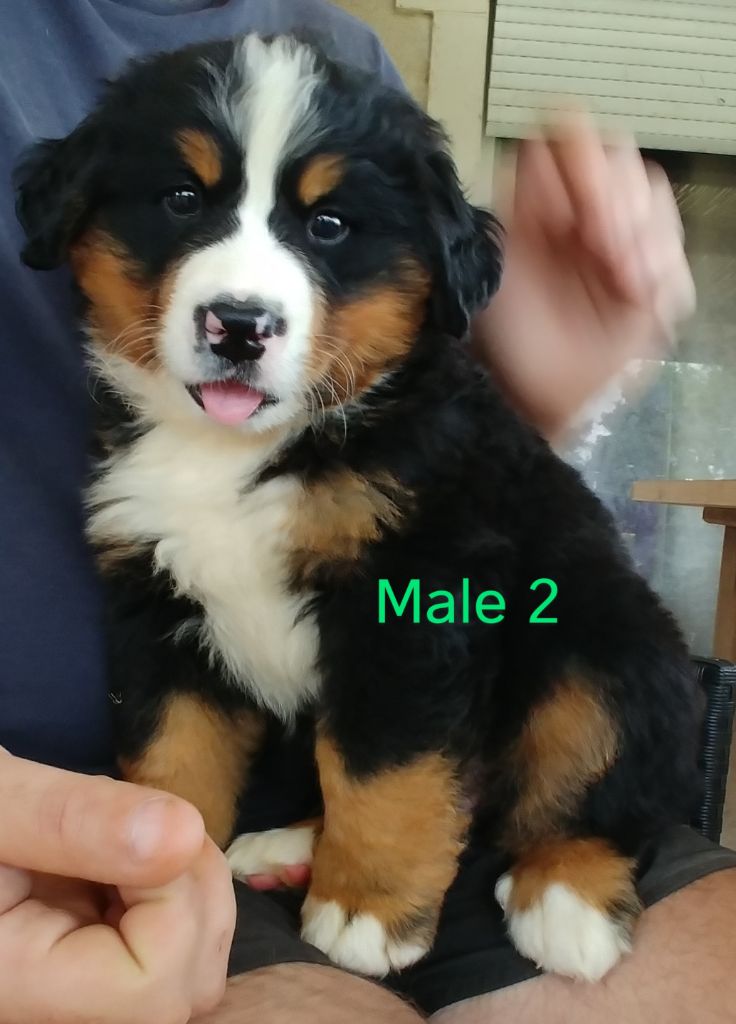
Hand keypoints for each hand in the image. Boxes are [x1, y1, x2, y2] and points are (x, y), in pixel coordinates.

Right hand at [0, 749, 234, 1023]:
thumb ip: (70, 819)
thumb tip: (183, 834)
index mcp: (11, 988)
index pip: (150, 990)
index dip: (173, 899)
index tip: (140, 830)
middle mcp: (48, 1015)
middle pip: (184, 987)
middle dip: (191, 889)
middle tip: (141, 824)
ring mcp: (71, 998)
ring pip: (189, 970)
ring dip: (185, 887)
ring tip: (122, 838)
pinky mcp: (90, 968)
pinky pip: (172, 947)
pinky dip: (170, 893)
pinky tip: (118, 860)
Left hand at [474, 114, 695, 441]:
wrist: (532, 396)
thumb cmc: (504, 337)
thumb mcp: (496, 266)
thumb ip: (518, 205)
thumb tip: (548, 160)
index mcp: (539, 198)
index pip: (570, 135)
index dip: (581, 165)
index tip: (572, 217)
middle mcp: (581, 209)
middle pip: (623, 158)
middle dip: (618, 205)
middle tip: (602, 253)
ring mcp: (619, 239)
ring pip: (655, 196)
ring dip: (644, 238)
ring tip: (623, 283)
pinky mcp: (652, 276)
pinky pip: (675, 250)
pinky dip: (663, 273)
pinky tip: (636, 297)